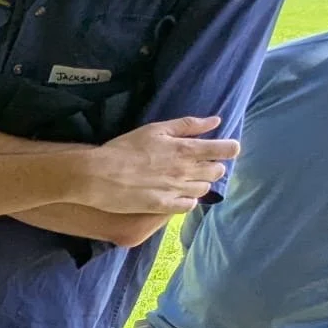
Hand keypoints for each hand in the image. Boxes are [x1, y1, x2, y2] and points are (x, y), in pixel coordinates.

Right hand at [79, 117, 239, 215]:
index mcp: (186, 149)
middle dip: (214, 166)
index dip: (229, 149)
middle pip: (217, 171)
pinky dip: (188, 200)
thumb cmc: (124, 148)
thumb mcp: (156, 129)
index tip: (224, 148)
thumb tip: (216, 121)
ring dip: (200, 183)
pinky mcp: (164, 206)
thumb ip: (188, 125)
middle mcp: (187, 171)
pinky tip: (178, 194)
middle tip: (199, 163)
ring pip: (204, 189)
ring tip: (186, 179)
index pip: (226, 150)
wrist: (98, 175)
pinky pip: (188, 206)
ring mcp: (177, 190)